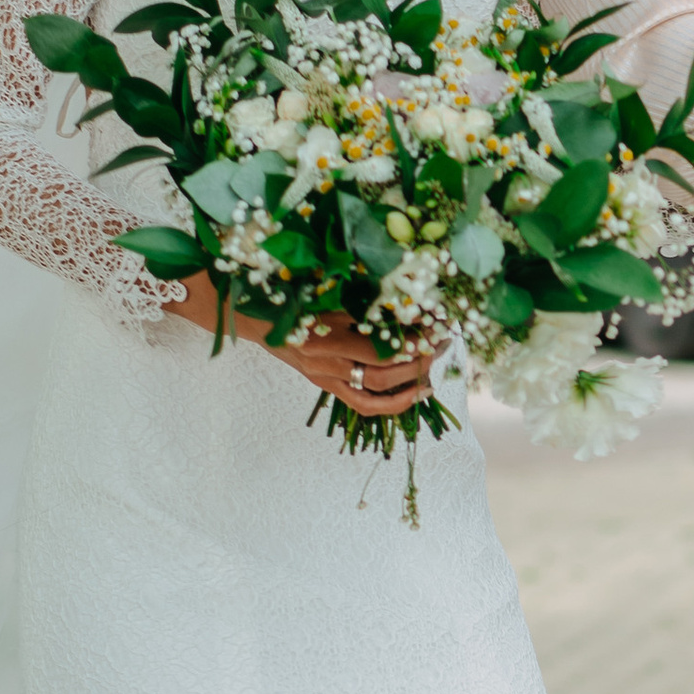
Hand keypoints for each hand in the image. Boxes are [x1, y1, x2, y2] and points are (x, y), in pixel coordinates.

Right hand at [168, 276, 441, 419]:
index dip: (413, 341)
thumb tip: (406, 300)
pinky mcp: (325, 386)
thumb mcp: (323, 290)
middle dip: (419, 359)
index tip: (437, 324)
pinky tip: (416, 392)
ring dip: (411, 383)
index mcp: (322, 336)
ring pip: (376, 394)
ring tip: (434, 370)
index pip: (380, 347)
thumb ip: (359, 300)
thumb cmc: (287, 293)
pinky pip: (362, 404)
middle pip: (383, 372)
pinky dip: (392, 403)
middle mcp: (323, 363)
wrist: (249, 315)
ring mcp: (324, 378)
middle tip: (444, 341)